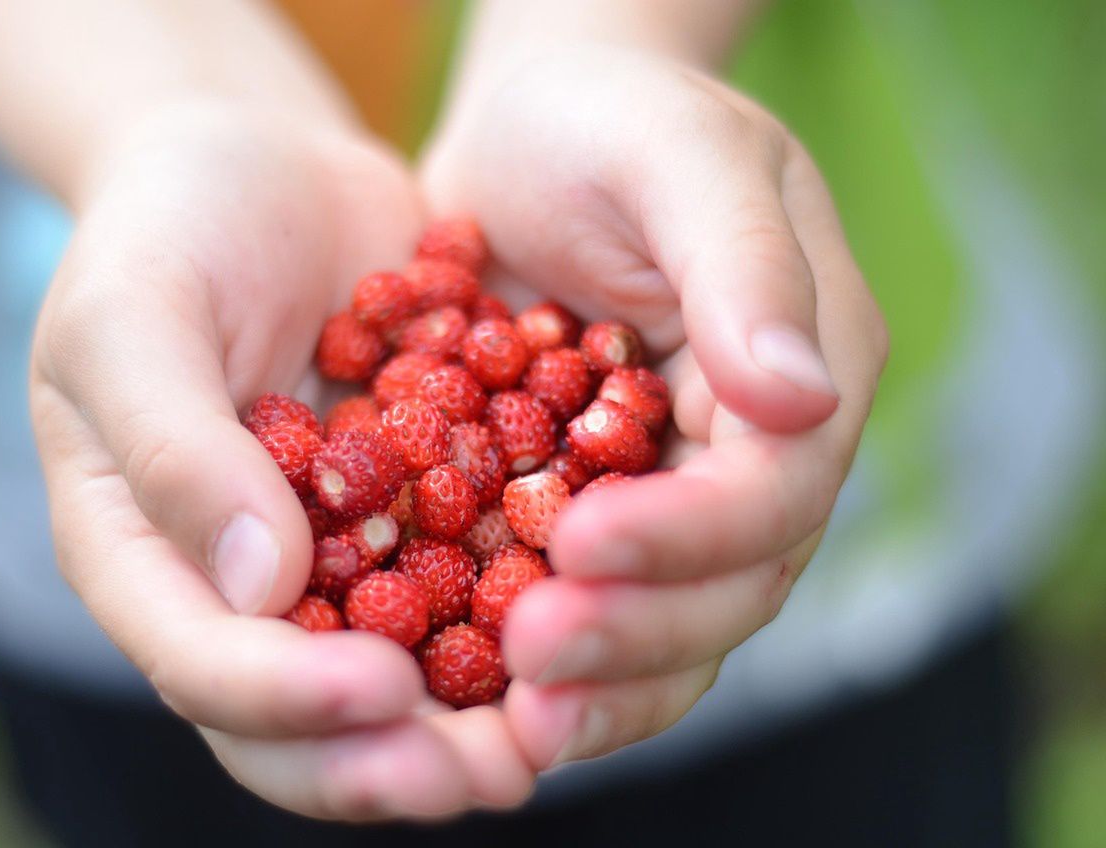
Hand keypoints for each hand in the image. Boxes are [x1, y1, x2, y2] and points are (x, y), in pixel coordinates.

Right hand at [30, 101, 533, 818]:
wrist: (258, 173)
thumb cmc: (166, 234)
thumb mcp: (133, 321)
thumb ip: (176, 451)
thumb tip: (262, 587)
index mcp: (147, 559)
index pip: (205, 668)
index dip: (288, 700)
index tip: (385, 691)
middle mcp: (243, 588)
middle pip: (306, 722)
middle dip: (395, 761)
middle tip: (493, 771)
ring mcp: (336, 561)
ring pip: (401, 682)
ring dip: (475, 723)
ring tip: (554, 731)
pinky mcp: (418, 517)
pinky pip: (470, 591)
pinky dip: (521, 621)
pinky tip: (597, 622)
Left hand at [422, 48, 887, 767]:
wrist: (528, 139)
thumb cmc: (606, 122)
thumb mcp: (678, 159)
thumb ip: (743, 266)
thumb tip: (801, 395)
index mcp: (804, 374)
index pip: (773, 489)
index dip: (690, 536)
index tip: (585, 549)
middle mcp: (752, 457)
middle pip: (728, 587)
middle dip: (636, 633)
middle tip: (533, 662)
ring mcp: (673, 497)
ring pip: (665, 626)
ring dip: (598, 682)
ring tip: (513, 722)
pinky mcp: (591, 515)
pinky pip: (583, 609)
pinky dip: (538, 659)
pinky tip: (478, 695)